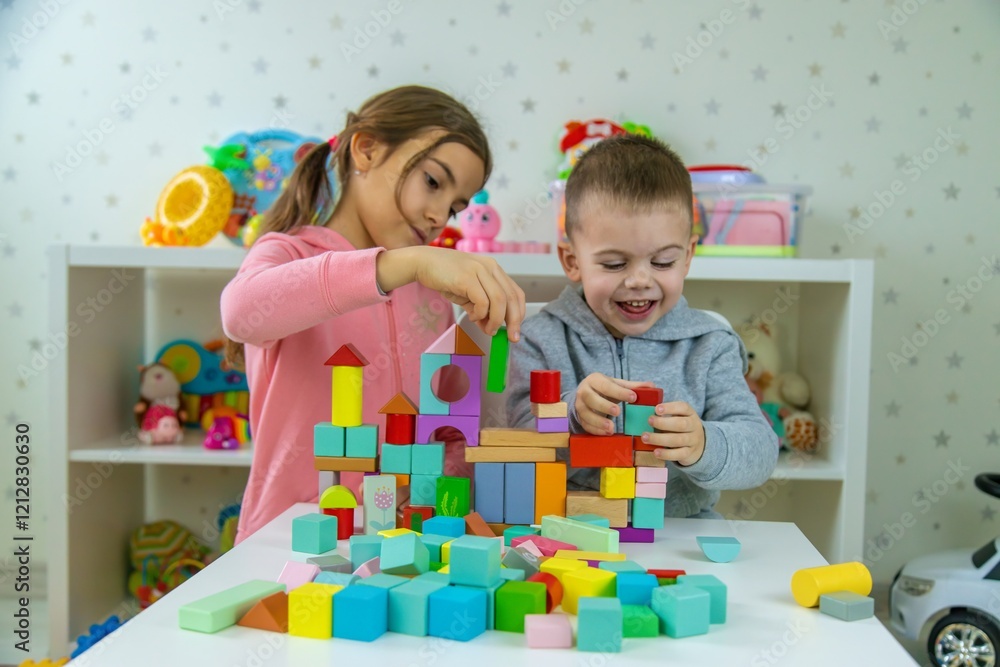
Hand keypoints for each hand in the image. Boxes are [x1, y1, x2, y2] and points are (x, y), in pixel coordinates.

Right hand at [376, 246, 525, 340]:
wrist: (423, 262)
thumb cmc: (445, 277)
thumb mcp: (468, 292)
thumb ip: (481, 307)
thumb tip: (490, 327)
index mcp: (494, 269)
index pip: (516, 293)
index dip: (519, 313)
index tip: (516, 330)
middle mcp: (490, 267)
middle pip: (511, 297)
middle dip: (513, 321)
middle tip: (511, 337)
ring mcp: (479, 270)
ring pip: (499, 300)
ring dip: (496, 320)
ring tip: (488, 329)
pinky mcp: (466, 277)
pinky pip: (482, 301)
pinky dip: (480, 314)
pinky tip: (472, 316)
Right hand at [575, 373, 654, 435]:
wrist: (585, 394)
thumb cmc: (604, 389)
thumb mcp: (616, 385)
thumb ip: (633, 386)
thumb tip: (651, 386)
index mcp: (594, 380)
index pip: (606, 385)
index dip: (619, 392)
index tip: (633, 397)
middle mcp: (583, 391)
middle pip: (591, 398)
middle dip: (604, 406)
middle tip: (618, 412)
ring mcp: (579, 405)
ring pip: (585, 414)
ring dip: (598, 422)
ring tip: (611, 428)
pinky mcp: (579, 417)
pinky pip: (585, 425)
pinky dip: (595, 430)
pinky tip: (606, 433)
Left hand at [641, 401, 705, 465]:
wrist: (699, 444)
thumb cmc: (682, 427)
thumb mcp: (679, 417)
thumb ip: (666, 415)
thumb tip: (647, 415)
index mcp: (690, 413)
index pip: (683, 407)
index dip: (670, 408)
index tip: (657, 409)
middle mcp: (694, 426)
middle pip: (681, 424)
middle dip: (663, 423)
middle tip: (649, 421)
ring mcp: (693, 441)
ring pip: (678, 440)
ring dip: (660, 439)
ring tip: (645, 437)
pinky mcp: (689, 453)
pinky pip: (678, 454)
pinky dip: (666, 454)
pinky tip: (656, 452)